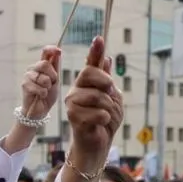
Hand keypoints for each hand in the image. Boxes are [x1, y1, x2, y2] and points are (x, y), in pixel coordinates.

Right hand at [21, 47, 61, 118]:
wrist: (40, 109)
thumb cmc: (48, 94)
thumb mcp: (56, 80)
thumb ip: (55, 66)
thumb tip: (57, 51)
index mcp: (43, 65)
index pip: (46, 51)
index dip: (51, 49)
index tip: (58, 51)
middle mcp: (34, 68)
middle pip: (44, 64)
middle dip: (52, 76)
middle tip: (51, 84)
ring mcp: (28, 76)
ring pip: (42, 77)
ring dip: (47, 86)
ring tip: (44, 91)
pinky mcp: (24, 84)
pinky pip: (38, 87)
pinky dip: (42, 93)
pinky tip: (40, 96)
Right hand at [65, 36, 122, 159]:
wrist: (97, 142)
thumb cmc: (104, 120)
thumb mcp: (111, 97)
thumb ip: (106, 80)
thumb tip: (107, 58)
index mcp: (84, 85)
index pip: (91, 65)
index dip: (95, 52)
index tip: (99, 39)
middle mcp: (75, 91)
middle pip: (91, 74)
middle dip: (106, 82)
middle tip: (110, 92)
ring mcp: (72, 104)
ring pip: (98, 96)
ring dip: (109, 107)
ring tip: (106, 115)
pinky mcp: (74, 118)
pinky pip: (99, 113)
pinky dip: (106, 119)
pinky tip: (101, 124)